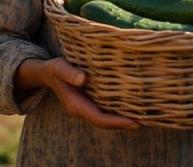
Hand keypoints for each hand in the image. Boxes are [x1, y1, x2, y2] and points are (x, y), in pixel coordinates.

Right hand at [20, 58, 140, 129]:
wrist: (47, 74)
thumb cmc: (55, 69)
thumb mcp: (59, 67)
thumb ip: (69, 73)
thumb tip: (84, 79)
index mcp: (75, 104)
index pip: (98, 118)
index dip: (116, 121)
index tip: (133, 121)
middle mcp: (81, 110)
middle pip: (104, 122)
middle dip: (123, 124)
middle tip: (145, 122)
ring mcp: (85, 108)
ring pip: (105, 119)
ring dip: (122, 120)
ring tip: (142, 118)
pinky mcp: (89, 103)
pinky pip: (104, 112)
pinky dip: (117, 113)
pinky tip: (130, 109)